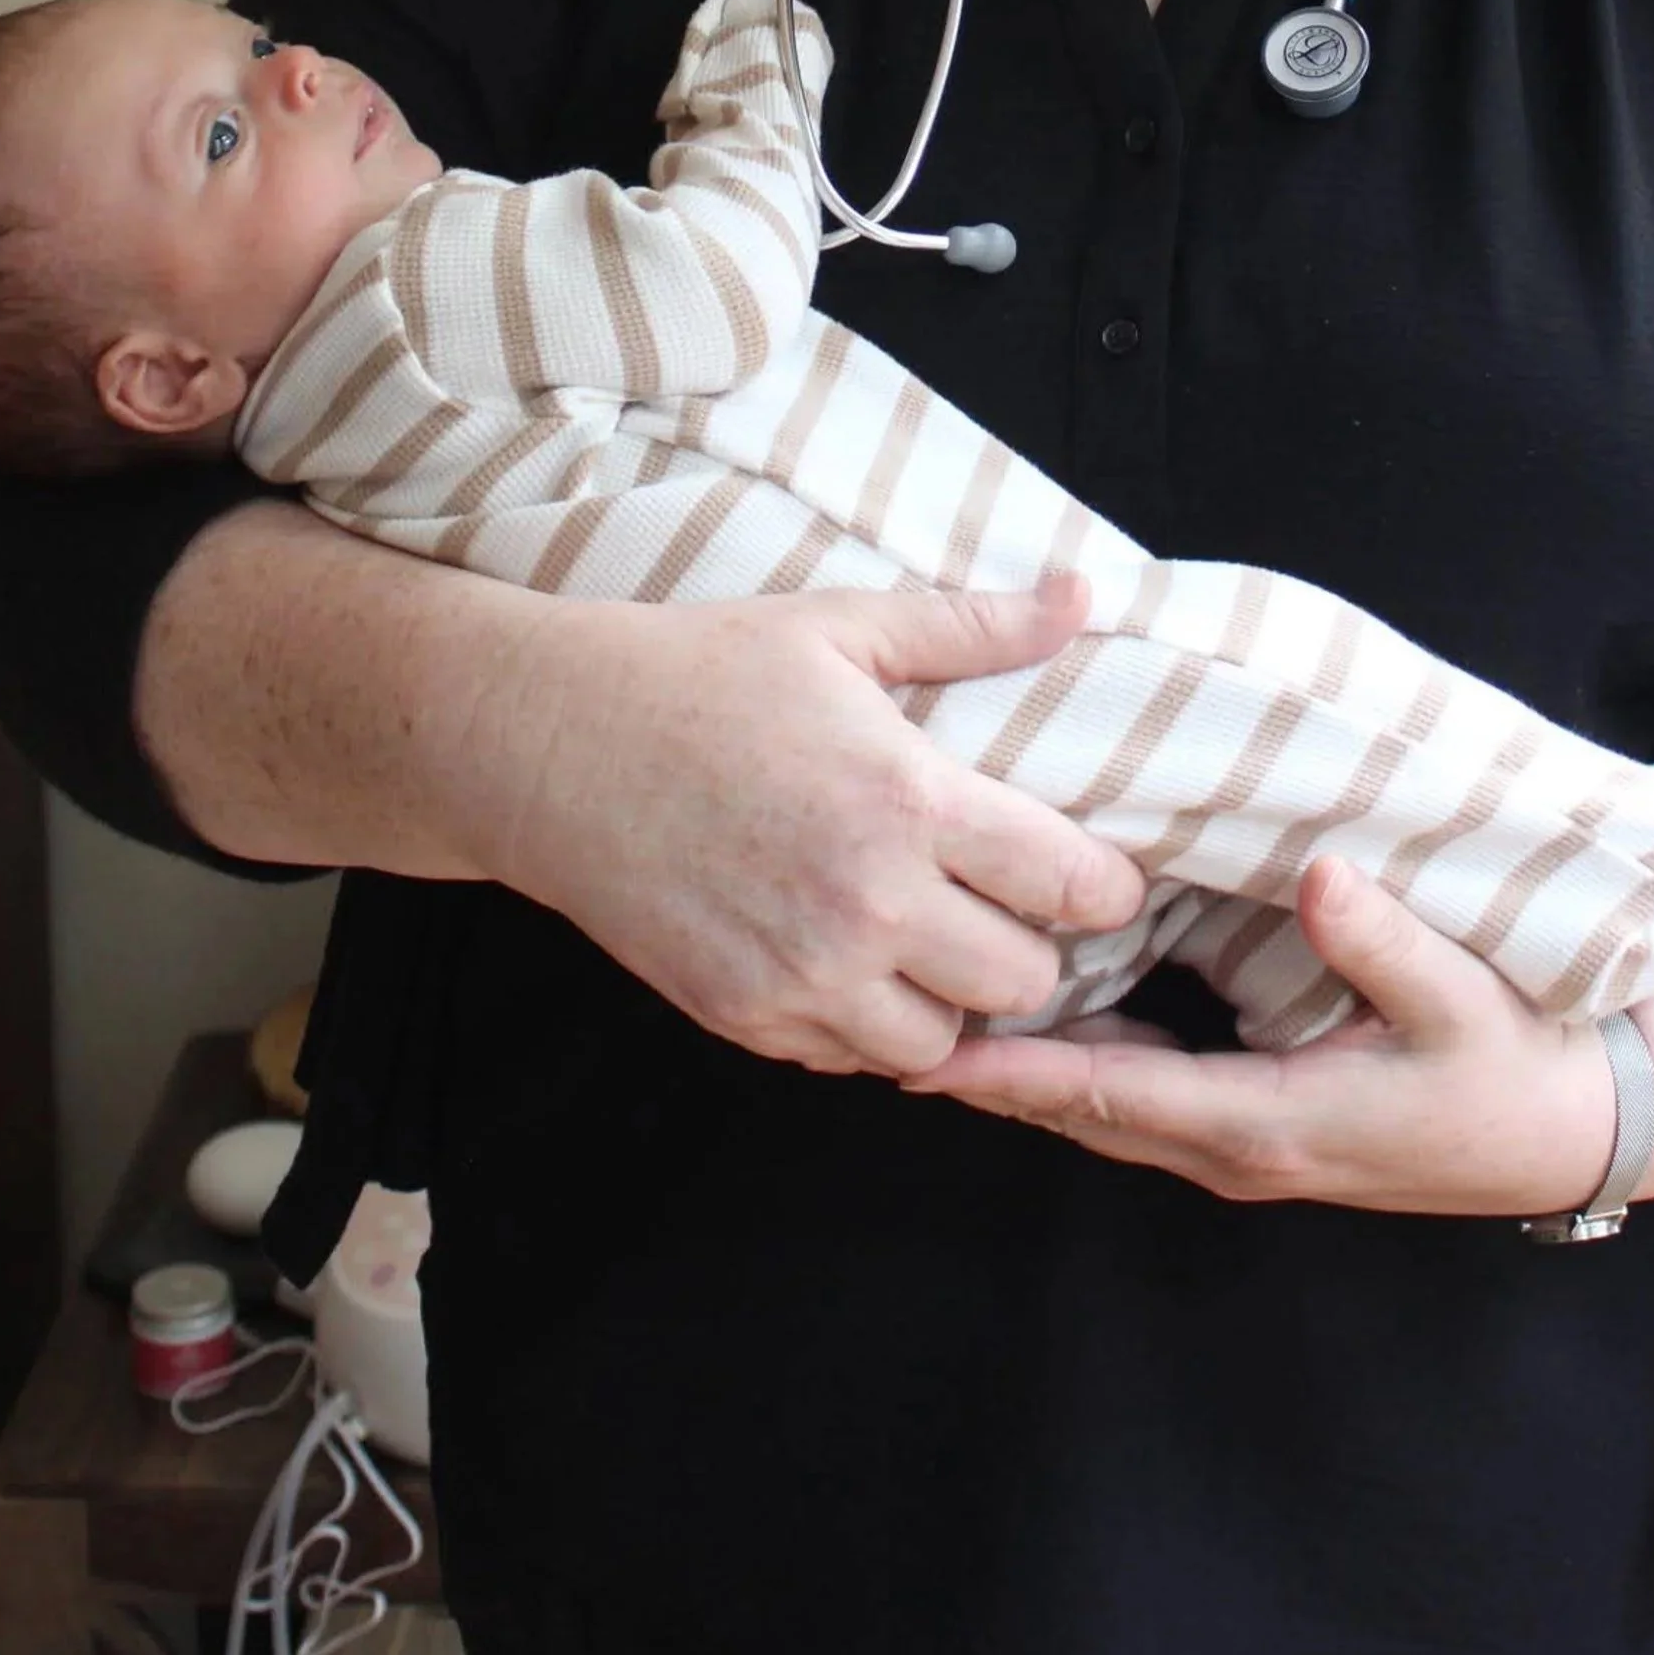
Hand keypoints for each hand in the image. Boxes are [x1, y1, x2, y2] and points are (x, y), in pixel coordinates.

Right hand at [452, 571, 1148, 1082]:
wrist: (551, 745)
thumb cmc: (702, 673)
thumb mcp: (841, 626)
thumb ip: (974, 625)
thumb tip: (1082, 593)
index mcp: (908, 801)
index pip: (1072, 887)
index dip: (1102, 884)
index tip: (1090, 871)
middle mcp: (868, 903)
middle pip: (1026, 983)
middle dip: (1027, 945)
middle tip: (997, 902)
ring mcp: (803, 975)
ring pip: (945, 1044)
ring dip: (947, 998)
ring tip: (924, 938)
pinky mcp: (744, 1017)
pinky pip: (854, 1061)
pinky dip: (867, 1025)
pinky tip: (850, 960)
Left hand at [903, 857, 1625, 1215]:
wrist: (1583, 1130)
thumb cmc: (1523, 1064)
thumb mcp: (1468, 1003)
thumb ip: (1390, 944)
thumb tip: (1322, 878)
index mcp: (1270, 1120)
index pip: (1113, 1094)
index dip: (1016, 1070)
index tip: (928, 1045)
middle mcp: (1239, 1146)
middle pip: (1082, 1109)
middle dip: (987, 1073)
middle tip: (885, 1021)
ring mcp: (1248, 1144)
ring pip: (1106, 1108)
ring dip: (1024, 1070)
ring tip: (933, 1014)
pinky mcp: (1262, 1125)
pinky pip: (1145, 1097)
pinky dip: (1081, 1064)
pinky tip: (1044, 1014)